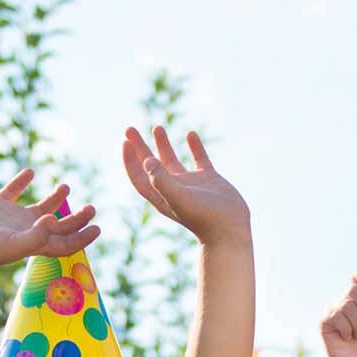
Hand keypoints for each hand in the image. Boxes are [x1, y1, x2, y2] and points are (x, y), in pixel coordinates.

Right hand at [0, 170, 99, 275]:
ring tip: (67, 186)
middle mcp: (28, 230)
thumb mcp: (12, 245)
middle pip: (59, 225)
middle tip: (92, 207)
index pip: (66, 242)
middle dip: (77, 218)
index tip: (98, 227)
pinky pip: (13, 190)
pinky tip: (31, 171)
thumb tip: (52, 222)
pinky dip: (22, 181)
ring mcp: (13, 218)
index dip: (83, 236)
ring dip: (54, 198)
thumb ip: (35, 236)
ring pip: (40, 207)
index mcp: (36, 243)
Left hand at [123, 127, 250, 245]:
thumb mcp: (179, 198)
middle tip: (129, 129)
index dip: (130, 160)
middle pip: (150, 165)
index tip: (126, 141)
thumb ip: (162, 180)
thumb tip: (147, 160)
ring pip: (172, 160)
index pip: (139, 176)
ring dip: (163, 144)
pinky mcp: (208, 179)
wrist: (230, 229)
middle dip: (139, 147)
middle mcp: (173, 188)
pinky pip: (199, 159)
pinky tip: (190, 134)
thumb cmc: (203, 217)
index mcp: (161, 196)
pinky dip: (195, 146)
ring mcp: (190, 184)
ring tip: (157, 127)